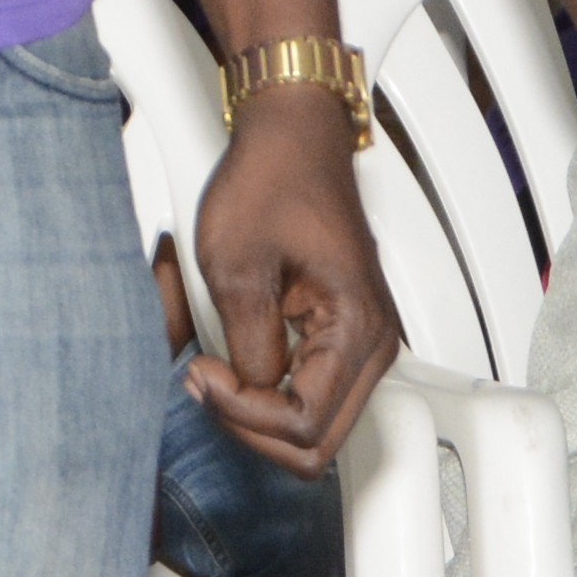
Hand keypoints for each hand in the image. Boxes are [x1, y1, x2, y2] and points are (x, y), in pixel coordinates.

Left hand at [186, 93, 395, 474]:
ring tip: (214, 368)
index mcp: (356, 328)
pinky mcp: (340, 333)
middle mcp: (372, 342)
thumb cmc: (273, 179)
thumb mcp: (236, 268)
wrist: (291, 134)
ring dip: (257, 412)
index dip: (242, 414)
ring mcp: (360, 340)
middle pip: (315, 442)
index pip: (303, 425)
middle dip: (250, 426)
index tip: (203, 373)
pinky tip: (232, 359)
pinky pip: (308, 391)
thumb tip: (246, 393)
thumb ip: (246, 347)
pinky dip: (265, 390)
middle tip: (206, 382)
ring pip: (312, 424)